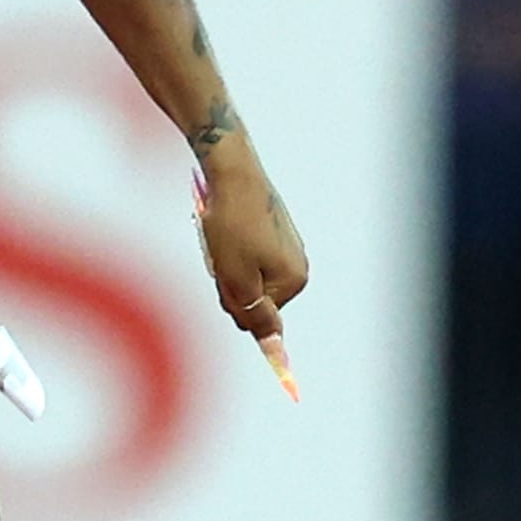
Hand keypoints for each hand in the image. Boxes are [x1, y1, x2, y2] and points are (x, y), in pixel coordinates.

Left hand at [194, 152, 307, 345]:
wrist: (232, 171)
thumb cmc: (231, 224)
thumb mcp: (237, 279)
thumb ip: (255, 315)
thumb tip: (274, 348)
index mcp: (293, 281)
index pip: (258, 318)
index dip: (234, 302)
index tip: (228, 272)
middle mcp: (298, 266)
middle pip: (254, 297)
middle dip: (231, 285)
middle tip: (222, 254)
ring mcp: (288, 246)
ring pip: (247, 276)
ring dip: (228, 266)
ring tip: (222, 239)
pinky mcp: (274, 230)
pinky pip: (247, 254)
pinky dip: (231, 248)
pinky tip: (226, 228)